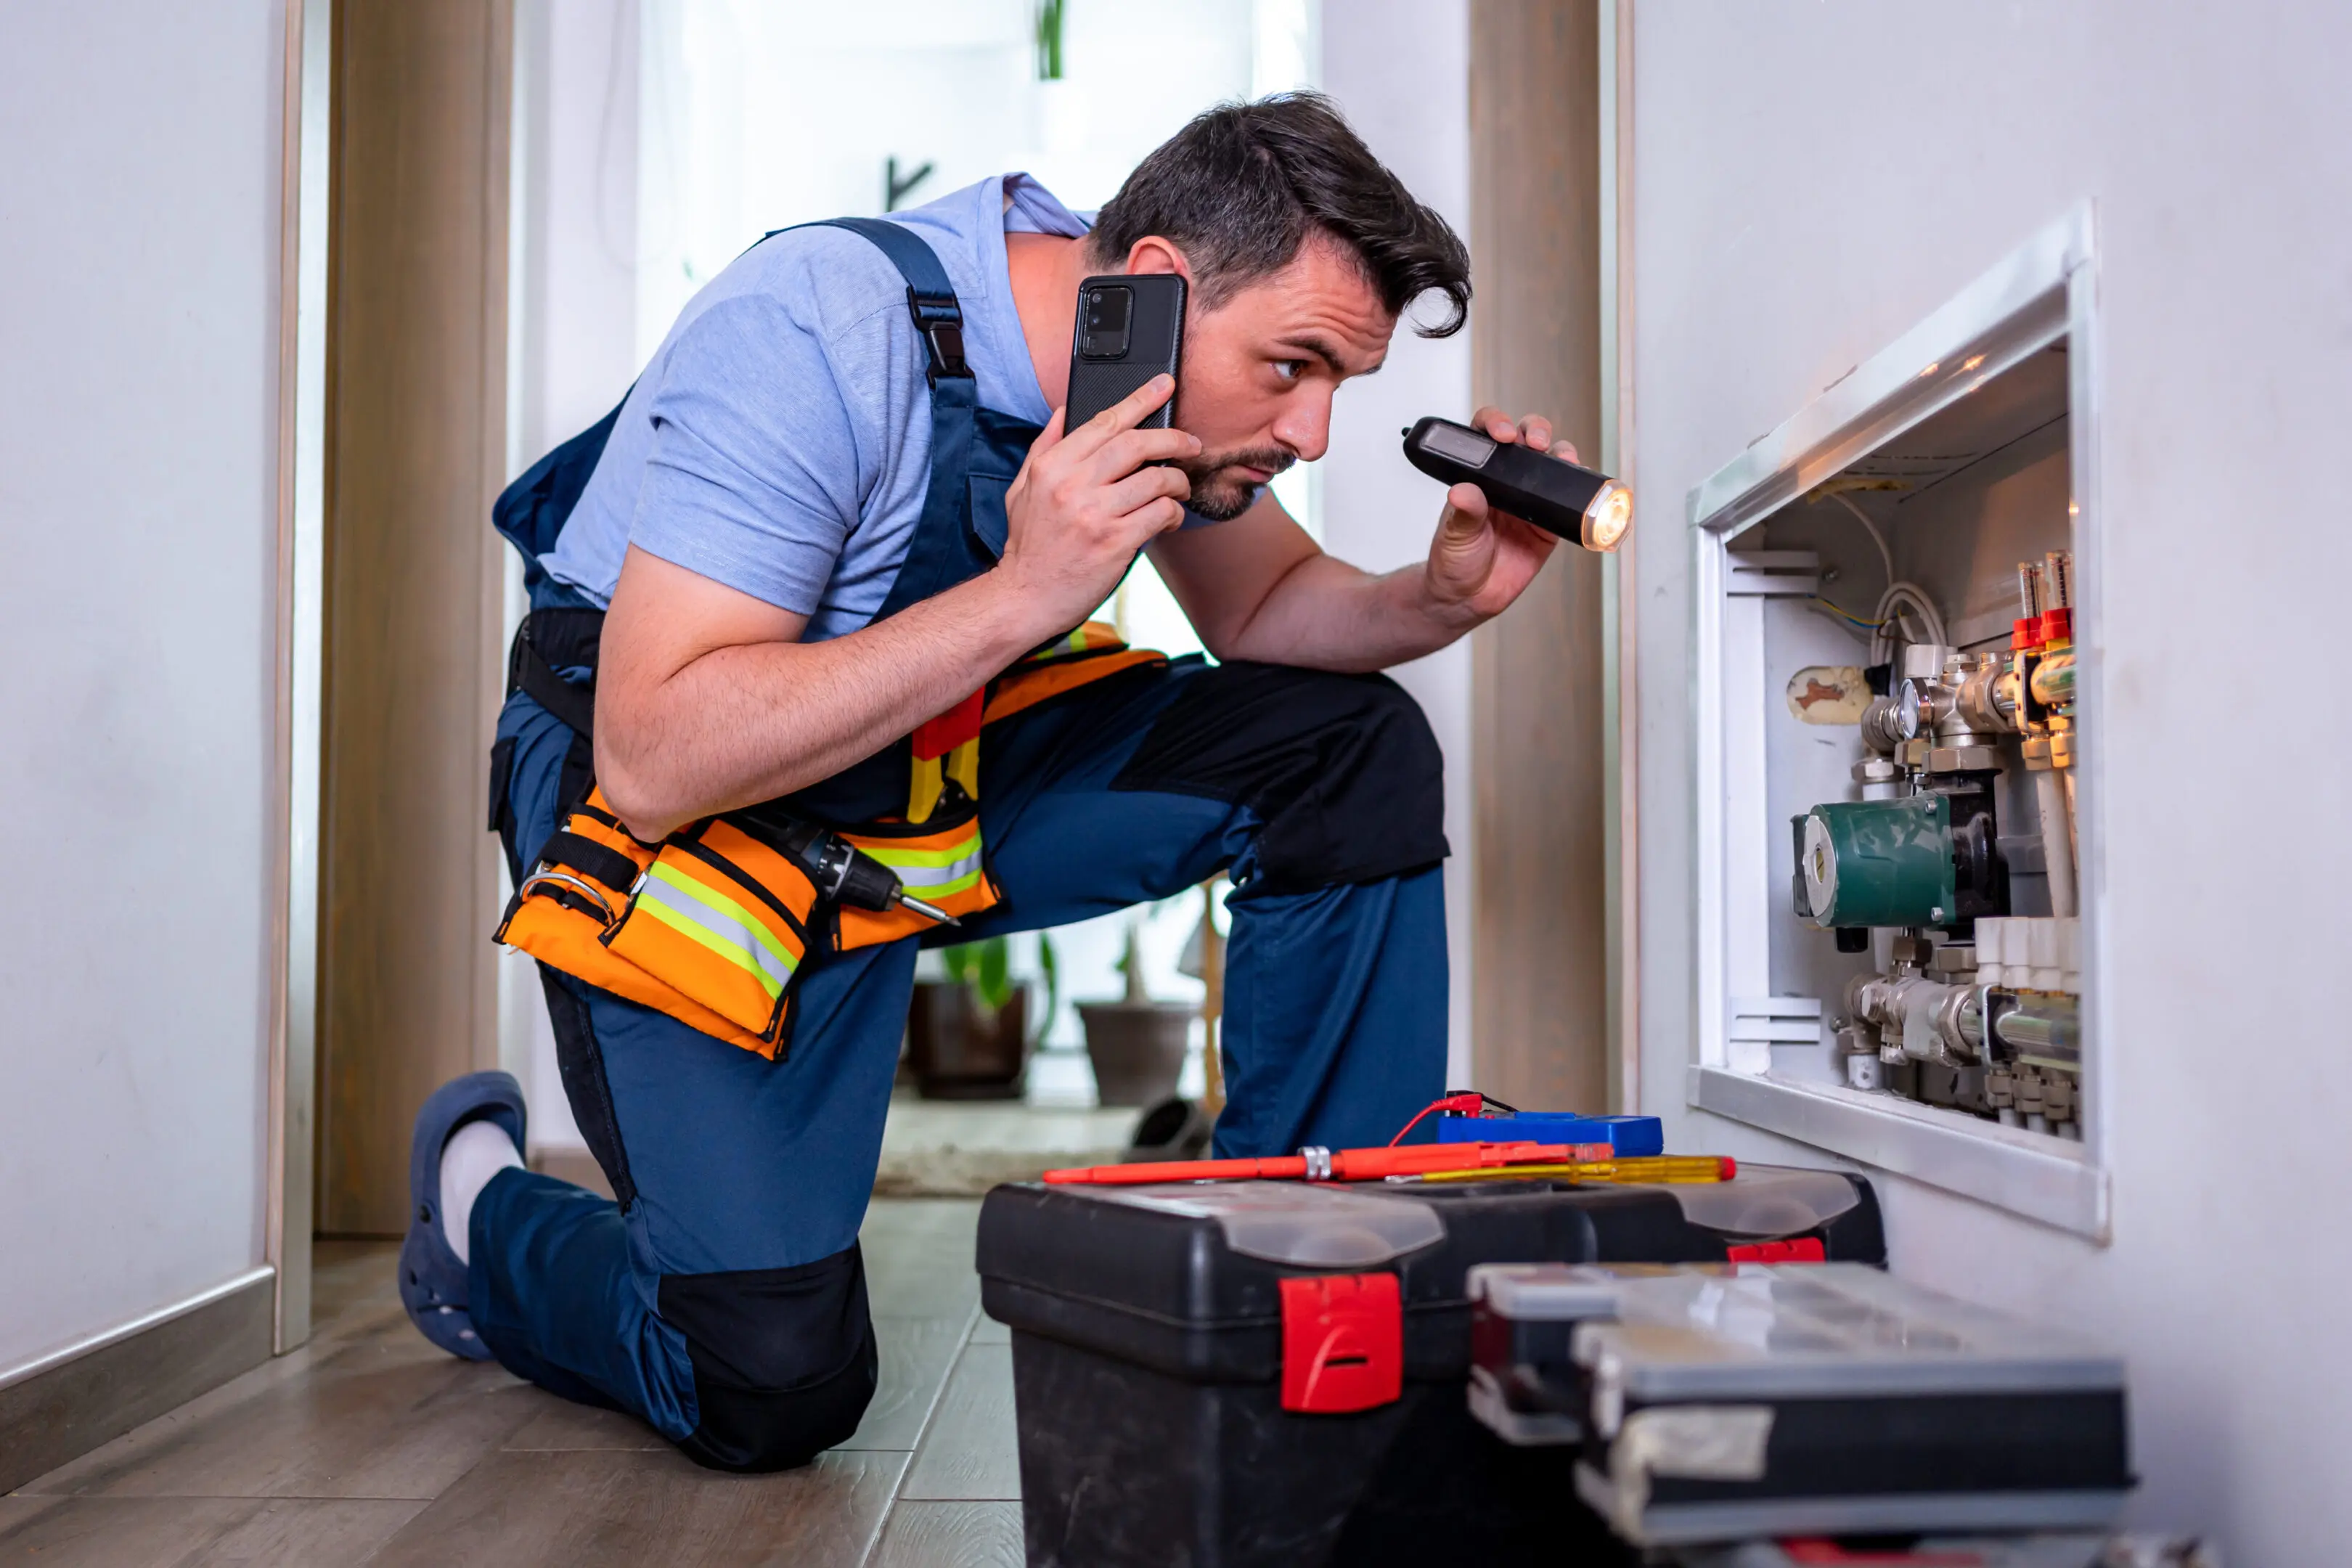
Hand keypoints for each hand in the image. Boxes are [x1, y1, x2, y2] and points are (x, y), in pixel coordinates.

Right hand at [994, 374, 1199, 635]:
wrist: (1024, 599)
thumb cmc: (1029, 547)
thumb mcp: (1022, 490)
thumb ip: (1043, 448)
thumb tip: (1061, 412)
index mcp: (1052, 466)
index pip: (1104, 422)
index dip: (1140, 399)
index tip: (1165, 385)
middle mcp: (1072, 485)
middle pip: (1136, 444)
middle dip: (1173, 438)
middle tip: (1191, 443)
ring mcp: (1094, 514)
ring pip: (1156, 479)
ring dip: (1178, 481)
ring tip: (1179, 488)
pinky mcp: (1114, 542)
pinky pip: (1160, 514)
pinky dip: (1173, 513)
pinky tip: (1169, 519)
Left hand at [1420, 406, 1569, 624]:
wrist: (1469, 597)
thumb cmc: (1455, 560)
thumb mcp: (1454, 535)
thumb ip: (1462, 514)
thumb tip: (1462, 492)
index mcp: (1478, 475)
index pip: (1487, 435)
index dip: (1496, 423)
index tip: (1502, 434)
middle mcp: (1506, 479)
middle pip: (1527, 438)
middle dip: (1535, 431)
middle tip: (1535, 443)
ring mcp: (1530, 498)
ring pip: (1552, 462)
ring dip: (1562, 453)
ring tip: (1564, 460)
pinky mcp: (1549, 522)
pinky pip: (1570, 500)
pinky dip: (1581, 489)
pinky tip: (1585, 485)